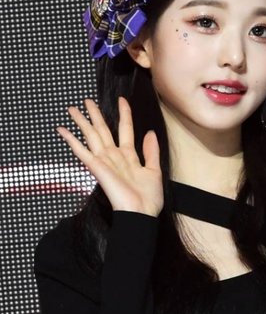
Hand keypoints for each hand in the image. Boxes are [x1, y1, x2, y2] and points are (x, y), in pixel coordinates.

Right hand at [57, 97, 162, 216]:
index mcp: (129, 157)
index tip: (122, 100)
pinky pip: (82, 151)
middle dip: (96, 115)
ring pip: (91, 136)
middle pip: (103, 130)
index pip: (125, 129)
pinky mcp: (96, 168)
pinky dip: (71, 140)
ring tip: (73, 109)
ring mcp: (104, 161)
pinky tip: (62, 130)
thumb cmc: (148, 198)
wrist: (141, 213)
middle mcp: (115, 157)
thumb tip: (150, 133)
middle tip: (87, 101)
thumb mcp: (154, 170)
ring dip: (82, 121)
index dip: (124, 114)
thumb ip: (151, 151)